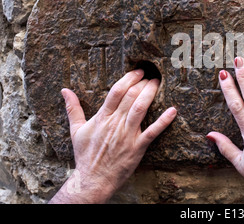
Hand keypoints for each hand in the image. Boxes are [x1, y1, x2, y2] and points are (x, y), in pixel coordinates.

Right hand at [49, 69, 176, 203]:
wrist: (92, 179)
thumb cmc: (85, 155)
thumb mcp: (76, 130)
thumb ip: (73, 109)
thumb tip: (64, 91)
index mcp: (102, 118)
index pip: (116, 92)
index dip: (128, 79)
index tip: (138, 71)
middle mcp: (115, 124)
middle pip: (130, 97)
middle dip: (142, 83)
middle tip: (150, 76)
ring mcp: (127, 135)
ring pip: (140, 108)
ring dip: (150, 94)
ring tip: (157, 84)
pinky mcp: (137, 147)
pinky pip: (153, 132)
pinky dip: (163, 121)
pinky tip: (173, 110)